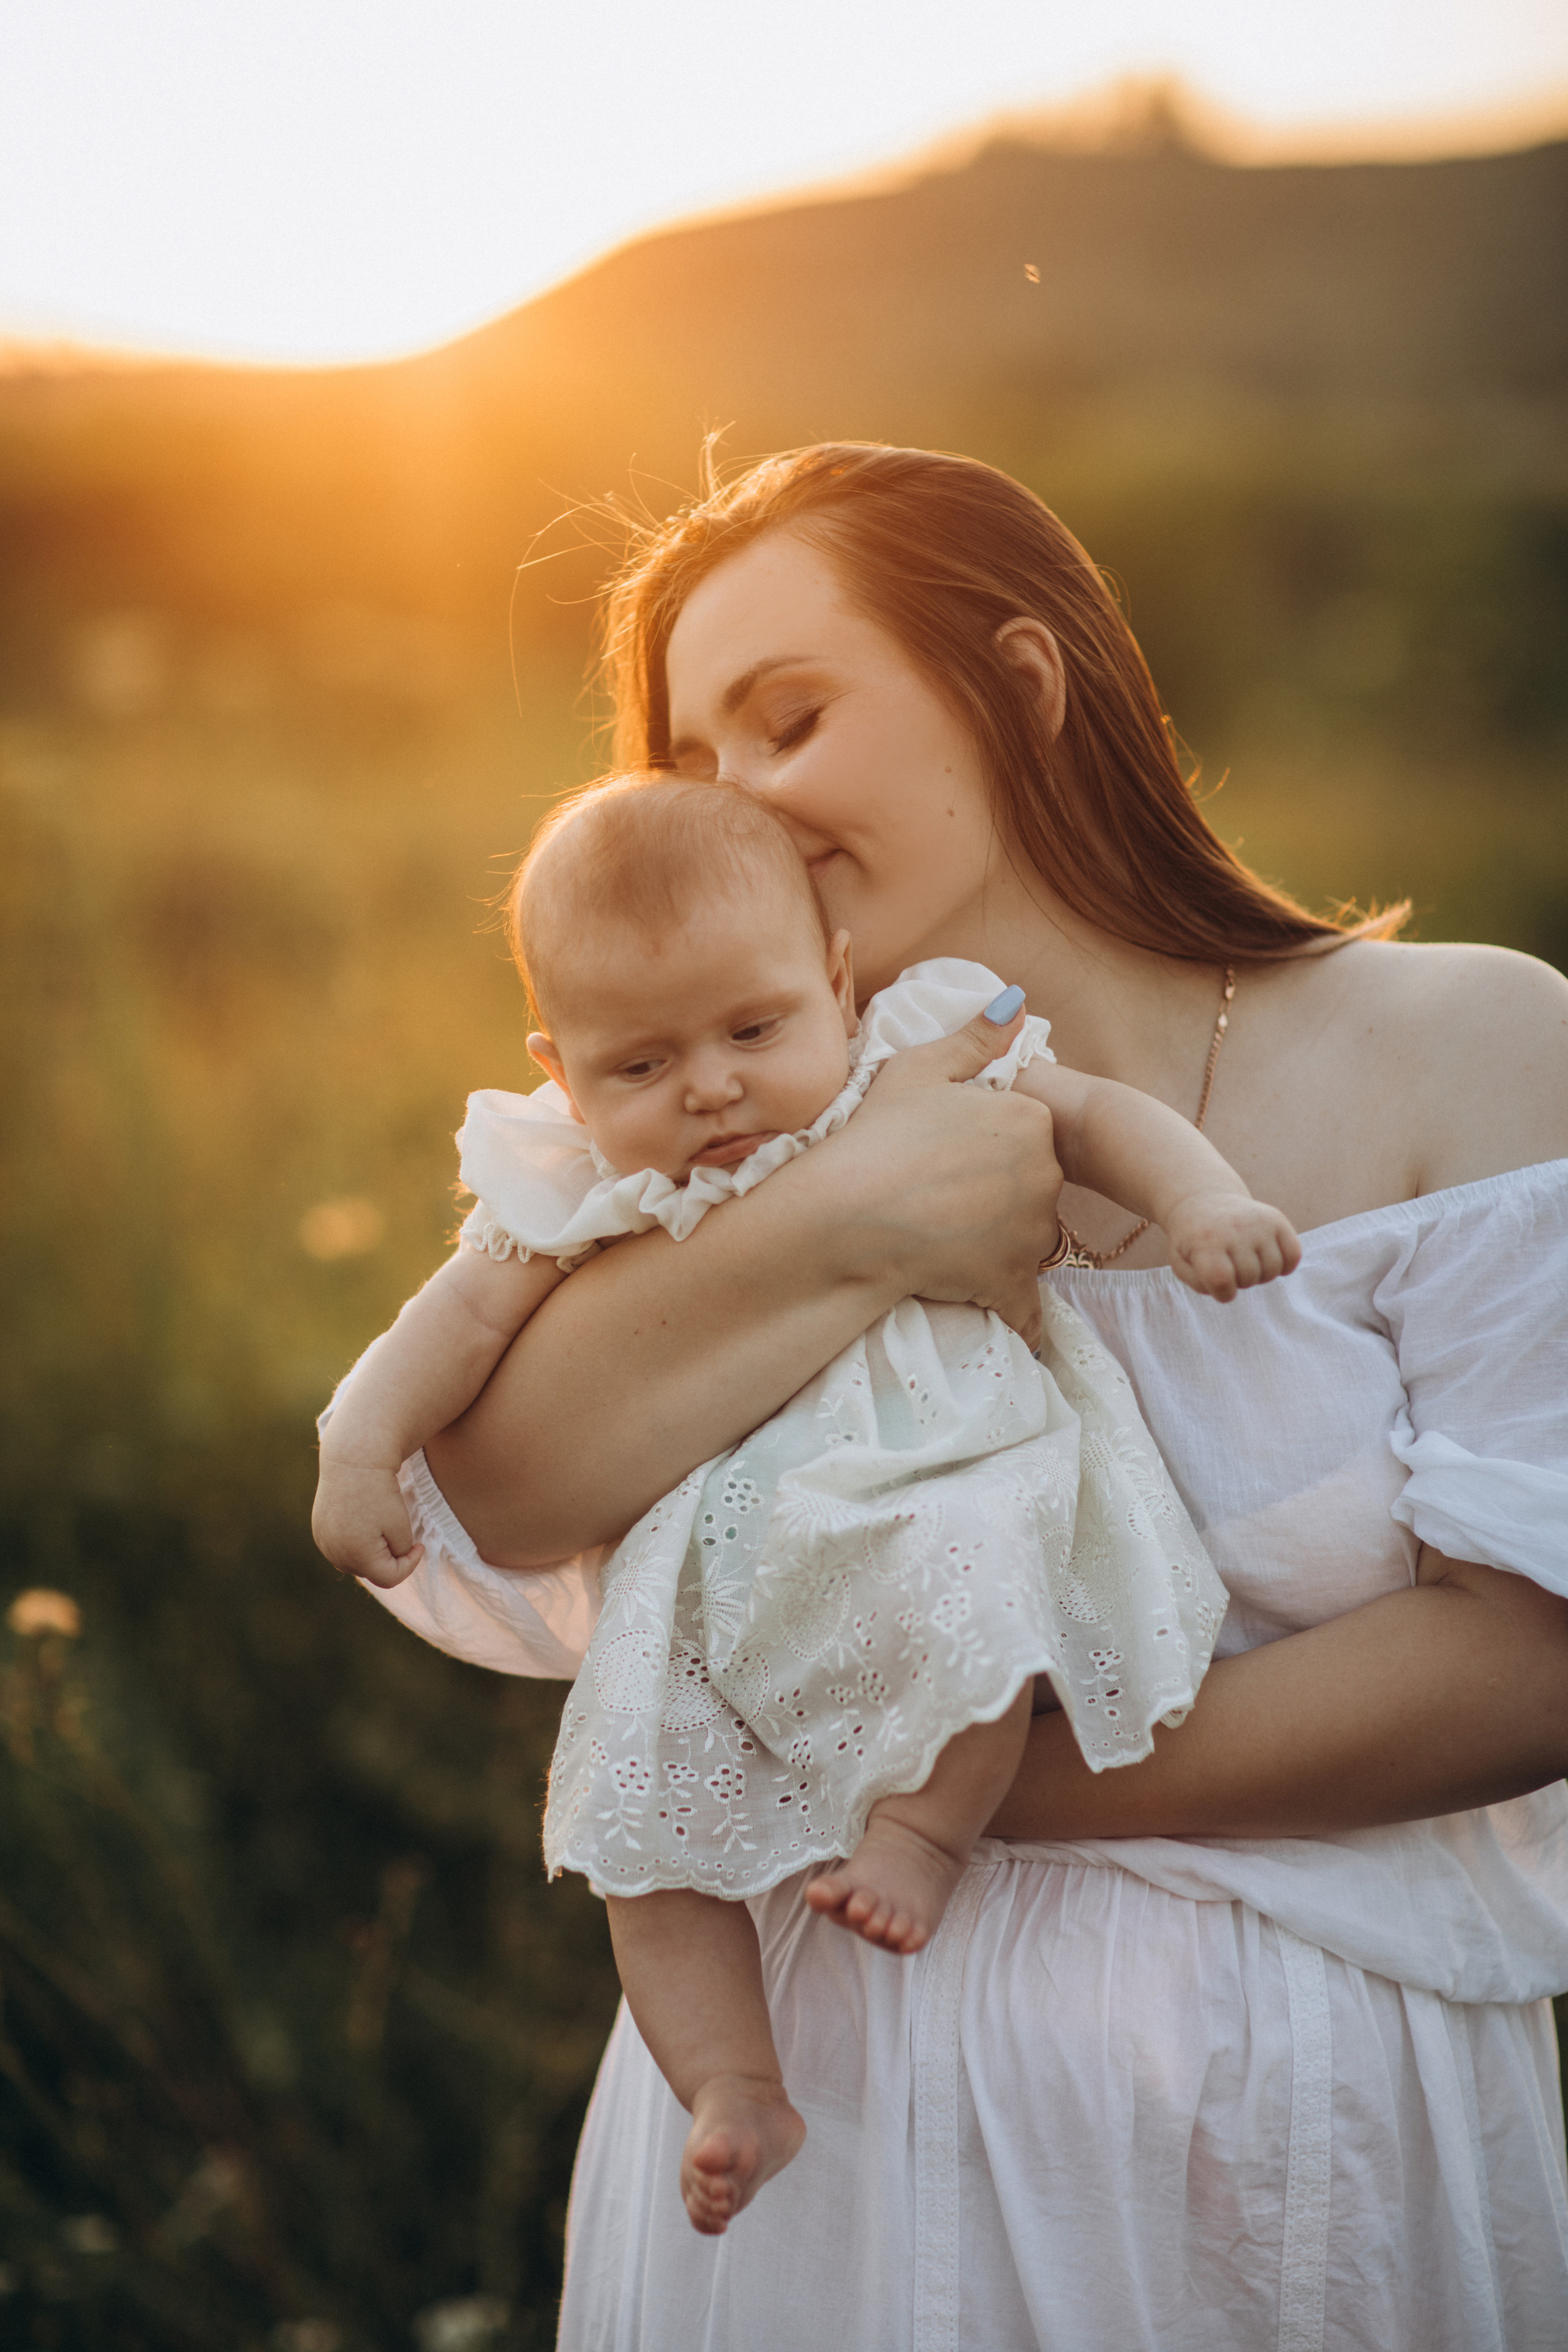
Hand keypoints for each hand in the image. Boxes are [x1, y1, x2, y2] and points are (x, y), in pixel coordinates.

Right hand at [312, 1458, 425, 1587]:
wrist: (352, 1461)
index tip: (419, 1546)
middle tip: (398, 1529)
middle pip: (371, 1571)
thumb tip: (391, 1561)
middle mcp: (335, 1554)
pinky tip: (363, 1521)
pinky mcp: (320, 1533)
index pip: (389, 1578)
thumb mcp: (400, 1526)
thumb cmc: (381, 1492)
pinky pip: (342, 1549)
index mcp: (357, 1555)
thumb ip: (399, 1553)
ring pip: (356, 1562)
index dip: (409, 1565)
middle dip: (389, 1557)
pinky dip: (356, 1543)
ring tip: (379, 1523)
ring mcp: (324, 1544)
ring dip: (372, 1552)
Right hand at [837, 1005, 1062, 1346]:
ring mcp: (1032, 1233)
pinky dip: (1016, 1311)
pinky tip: (1003, 1321)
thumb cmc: (876, 1135)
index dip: (991, 1143)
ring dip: (1002, 1244)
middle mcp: (1045, 1175)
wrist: (846, 1214)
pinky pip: (1024, 1305)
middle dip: (1002, 1193)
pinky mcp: (1012, 1282)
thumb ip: (975, 1038)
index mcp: (1029, 1120)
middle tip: (946, 1197)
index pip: (1029, 1131)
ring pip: (1029, 1239)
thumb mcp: (918, 1069)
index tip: (953, 1153)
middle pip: (1033, 1185)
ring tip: (947, 1241)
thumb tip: (1016, 1004)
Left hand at [1163, 1191, 1300, 1300]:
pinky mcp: (1276, 1219)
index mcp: (1205, 1241)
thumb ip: (1200, 1283)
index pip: (1222, 1282)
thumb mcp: (1182, 1262)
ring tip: (1246, 1262)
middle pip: (1249, 1278)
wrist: (1205, 1201)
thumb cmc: (1193, 1240)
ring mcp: (1258, 1222)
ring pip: (1273, 1270)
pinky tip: (1267, 1259)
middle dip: (1240, 1282)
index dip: (1223, 1293)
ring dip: (1260, 1275)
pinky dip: (1285, 1265)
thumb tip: (1229, 1288)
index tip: (1218, 1285)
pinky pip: (1293, 1255)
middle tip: (1230, 1267)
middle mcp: (1234, 1229)